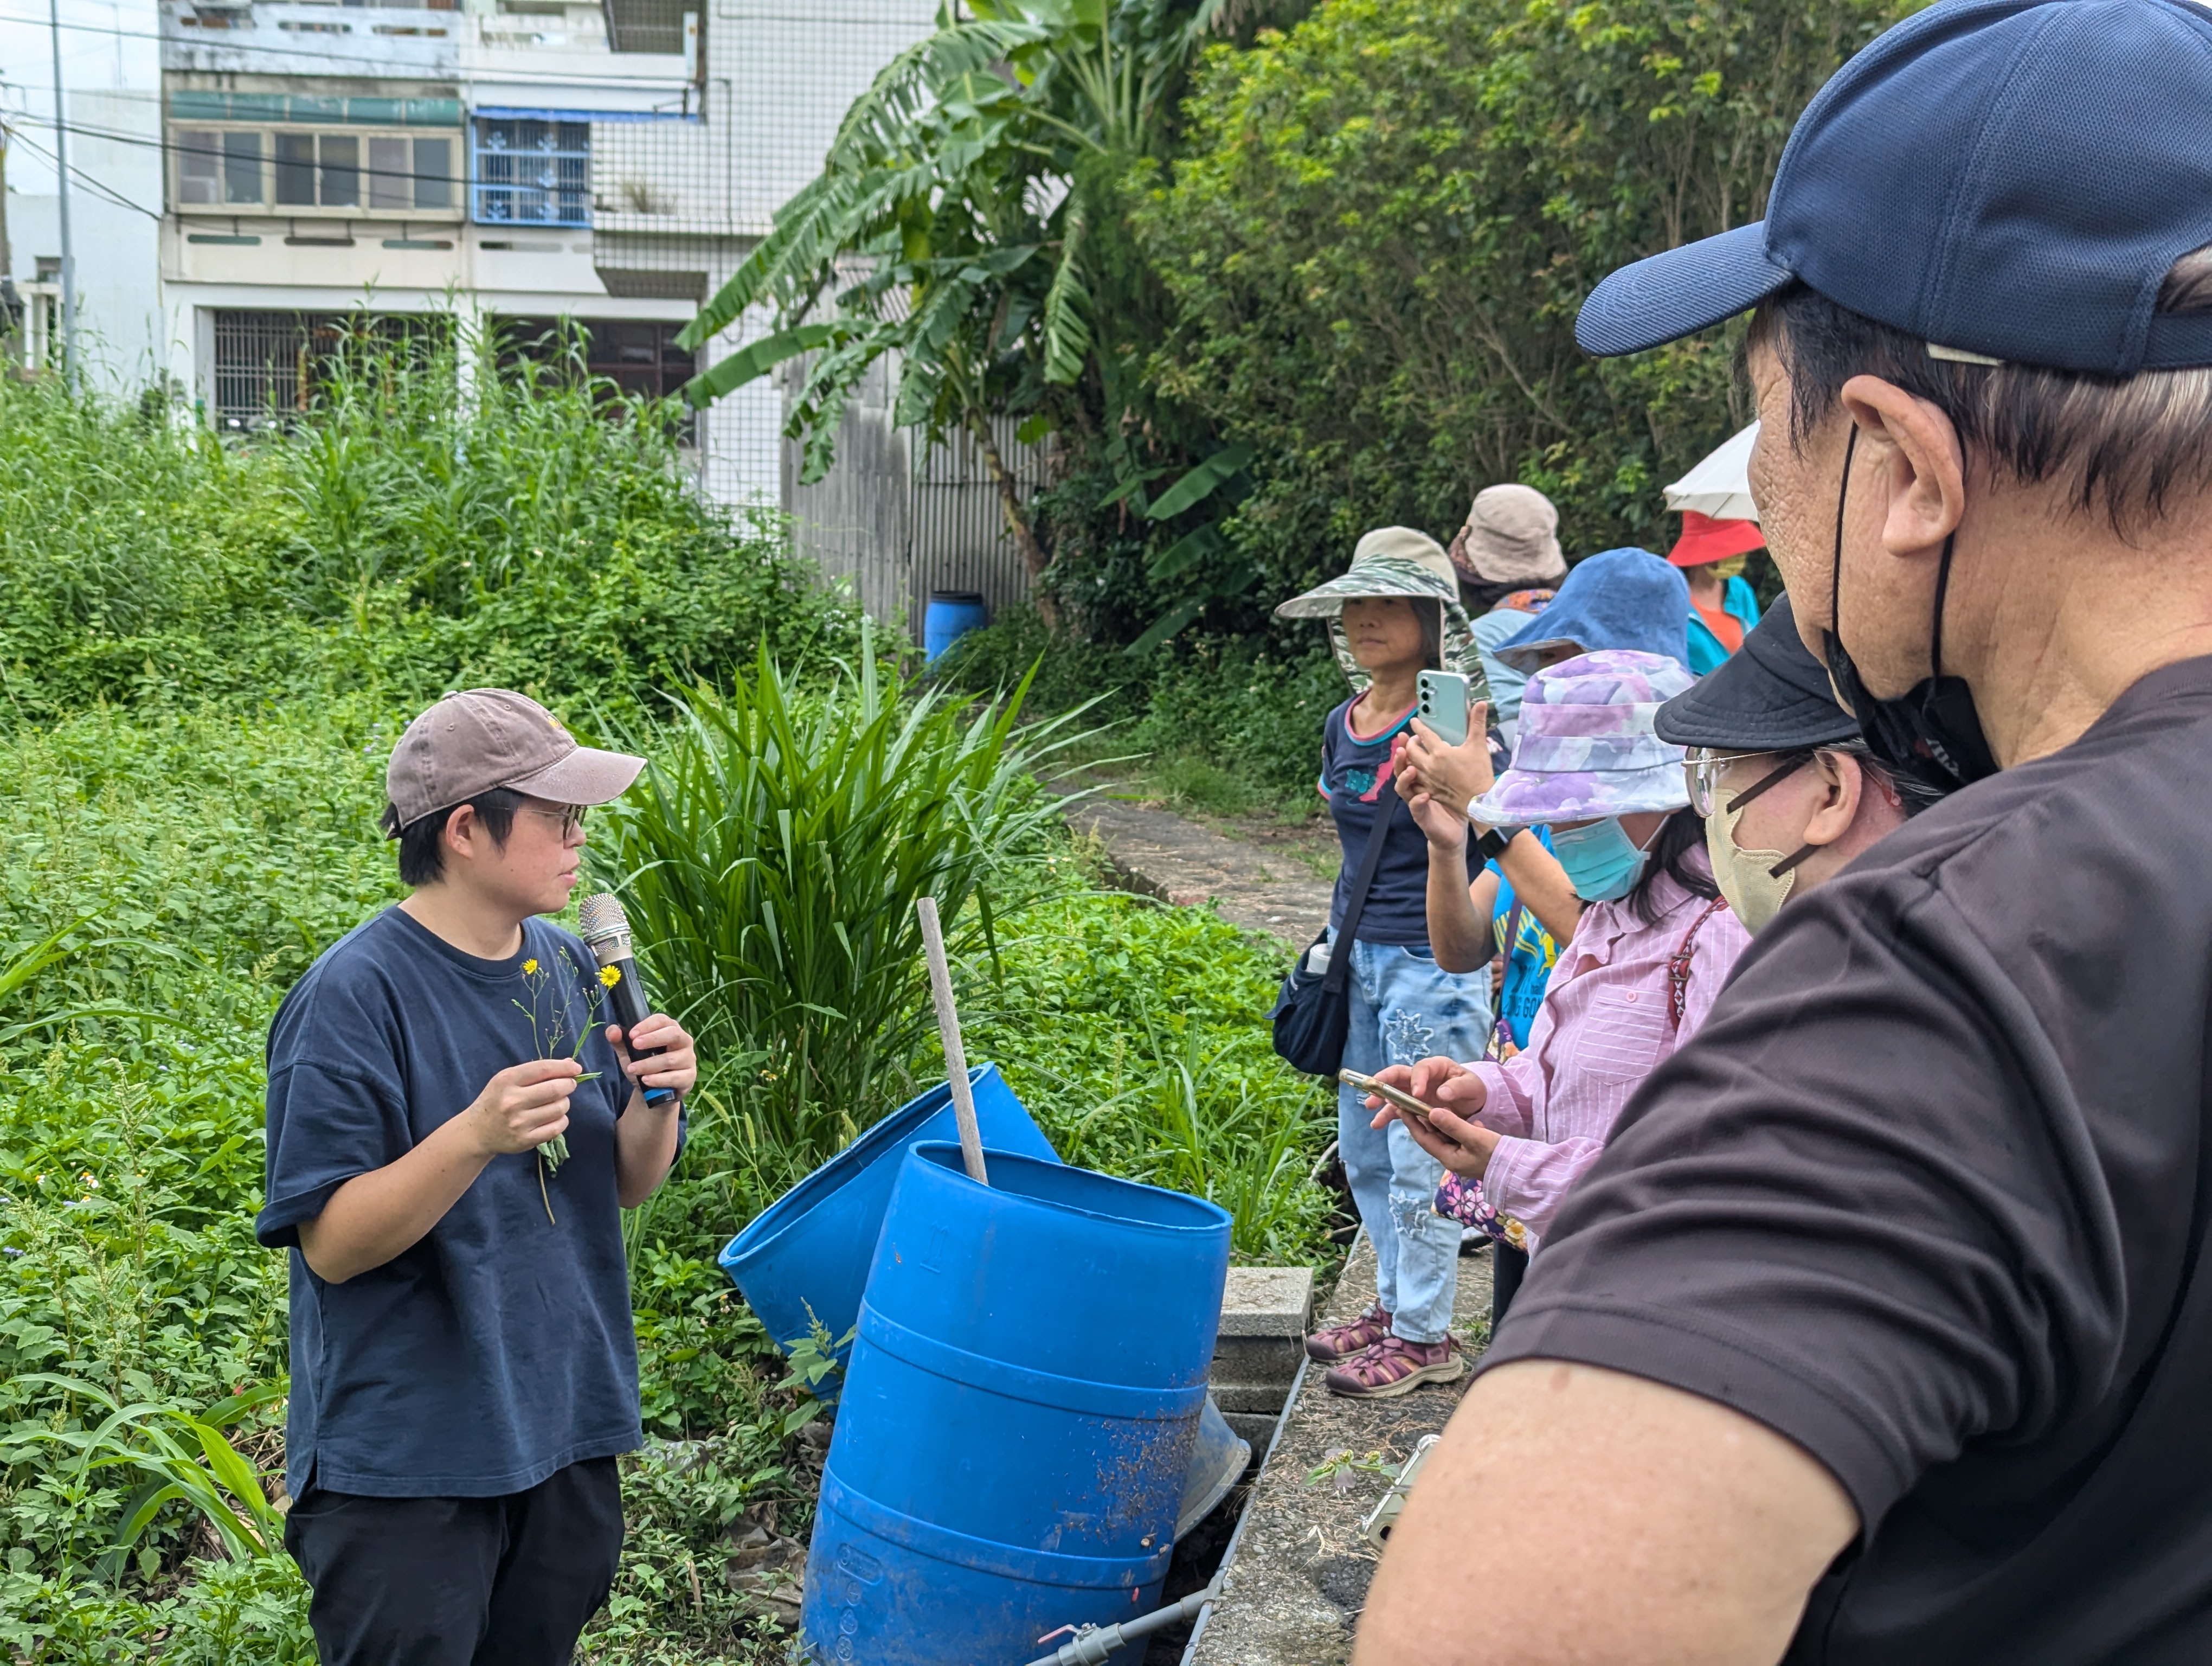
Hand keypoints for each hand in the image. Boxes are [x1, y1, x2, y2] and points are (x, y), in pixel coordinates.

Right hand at [465, 1058, 579, 1155]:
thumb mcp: (509, 1080)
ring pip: (559, 1108)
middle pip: (555, 1089)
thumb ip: (538, 1071)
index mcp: (507, 1080)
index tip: (576, 1069)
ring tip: (556, 1102)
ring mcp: (518, 1123)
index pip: (544, 1069)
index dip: (565, 1068)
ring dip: (564, 1103)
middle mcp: (512, 1101)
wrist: (477, 1132)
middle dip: (569, 1085)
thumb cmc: (497, 1099)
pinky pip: (557, 1127)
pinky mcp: (525, 1140)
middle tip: (569, 1085)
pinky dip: (561, 1120)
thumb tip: (571, 1064)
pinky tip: (553, 1117)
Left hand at [607, 1014, 696, 1102]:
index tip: (631, 1034)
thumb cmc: (644, 1065)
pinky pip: (676, 1077)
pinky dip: (659, 1079)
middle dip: (653, 1038)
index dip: (647, 1025)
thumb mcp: (628, 1053)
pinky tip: (646, 1080)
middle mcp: (683, 1041)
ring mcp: (689, 1059)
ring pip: (672, 1059)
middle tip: (634, 1045)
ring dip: (650, 1064)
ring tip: (632, 1069)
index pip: (662, 1020)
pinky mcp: (689, 1077)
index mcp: (670, 1029)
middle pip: (674, 1034)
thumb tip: (613, 1030)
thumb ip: (619, 1041)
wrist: (654, 1092)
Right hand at [1363, 1058, 1499, 1178]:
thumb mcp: (1471, 1086)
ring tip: (1371, 1108)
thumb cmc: (1472, 1089)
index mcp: (1436, 1067)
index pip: (1421, 1068)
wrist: (1473, 1103)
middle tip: (1374, 1092)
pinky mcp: (1413, 1105)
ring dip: (1381, 1101)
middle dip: (1384, 1083)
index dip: (1417, 1079)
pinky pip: (1398, 1109)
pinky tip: (1377, 1123)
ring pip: (1394, 1093)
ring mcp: (1415, 1091)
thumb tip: (1442, 1093)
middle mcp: (1421, 1077)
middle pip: (1398, 1076)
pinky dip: (1387, 1115)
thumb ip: (1458, 1087)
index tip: (1417, 1094)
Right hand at [1393, 737, 1469, 851]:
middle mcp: (1415, 789)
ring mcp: (1417, 803)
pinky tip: (1424, 795)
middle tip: (1403, 747)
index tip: (1406, 734)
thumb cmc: (1453, 803)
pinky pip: (1415, 809)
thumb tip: (1453, 740)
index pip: (1410, 759)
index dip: (1406, 747)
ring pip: (1403, 789)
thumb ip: (1450, 761)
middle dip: (1400, 759)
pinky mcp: (1422, 818)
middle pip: (1401, 771)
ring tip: (1411, 768)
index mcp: (1422, 777)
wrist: (1455, 832)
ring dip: (1404, 778)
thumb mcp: (1452, 779)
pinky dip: (1417, 801)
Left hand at [1401, 707, 1495, 822]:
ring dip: (1409, 758)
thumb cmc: (1480, 773)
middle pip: (1412, 750)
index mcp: (1440, 752)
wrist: (1481, 801)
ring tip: (1413, 754)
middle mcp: (1430, 765)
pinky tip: (1415, 773)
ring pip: (1410, 766)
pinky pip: (1414, 783)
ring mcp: (1428, 780)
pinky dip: (1411, 776)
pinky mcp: (1430, 792)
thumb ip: (1477, 723)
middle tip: (1416, 739)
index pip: (1424, 734)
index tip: (1414, 721)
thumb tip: (1481, 703)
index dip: (1418, 726)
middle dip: (1411, 742)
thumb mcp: (1479, 745)